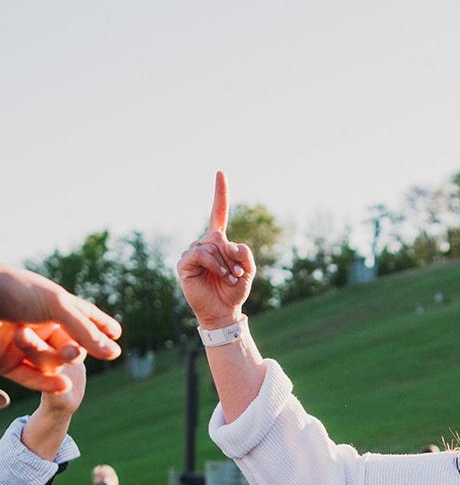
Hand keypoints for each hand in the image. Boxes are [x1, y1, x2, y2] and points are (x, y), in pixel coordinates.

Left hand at [0, 266, 120, 405]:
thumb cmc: (15, 291)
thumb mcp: (57, 304)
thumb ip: (85, 330)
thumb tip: (115, 353)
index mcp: (50, 303)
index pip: (83, 314)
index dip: (101, 324)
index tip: (118, 333)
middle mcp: (37, 323)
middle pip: (68, 344)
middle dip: (74, 351)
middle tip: (74, 352)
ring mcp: (21, 344)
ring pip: (50, 363)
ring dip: (55, 363)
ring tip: (55, 360)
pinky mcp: (6, 363)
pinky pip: (31, 378)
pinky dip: (47, 384)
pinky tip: (63, 387)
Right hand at [177, 172, 254, 329]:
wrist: (223, 312)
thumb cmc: (234, 291)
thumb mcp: (248, 272)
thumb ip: (246, 255)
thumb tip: (230, 244)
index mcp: (219, 242)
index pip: (218, 213)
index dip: (220, 194)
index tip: (220, 172)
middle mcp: (204, 243)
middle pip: (219, 236)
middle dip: (232, 256)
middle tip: (235, 273)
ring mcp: (193, 252)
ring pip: (211, 246)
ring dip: (224, 264)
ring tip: (227, 278)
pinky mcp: (185, 263)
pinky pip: (200, 254)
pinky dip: (213, 264)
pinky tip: (218, 276)